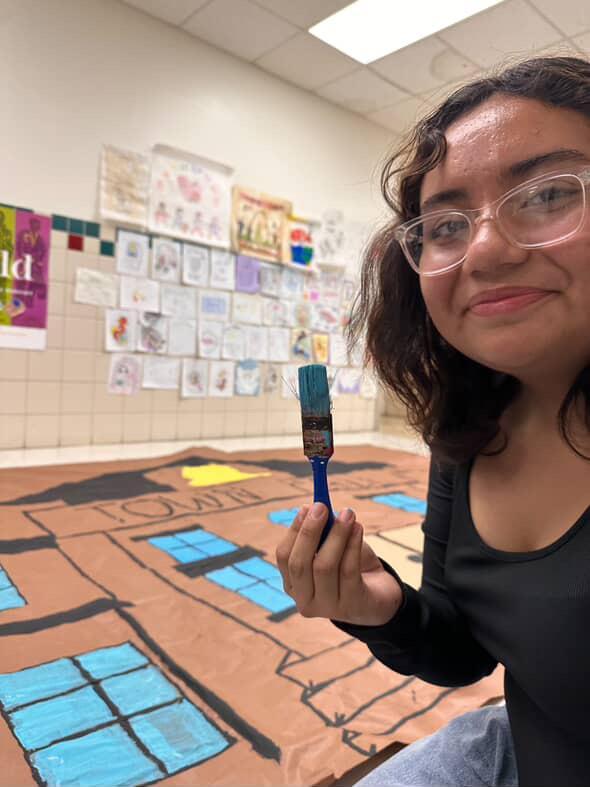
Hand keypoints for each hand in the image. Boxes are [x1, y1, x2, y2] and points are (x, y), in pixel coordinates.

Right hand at [275, 503, 402, 625]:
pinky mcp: (351, 605)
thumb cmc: (350, 566)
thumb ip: (323, 533)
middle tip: (322, 507)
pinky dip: (352, 545)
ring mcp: (327, 607)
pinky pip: (348, 570)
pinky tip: (358, 527)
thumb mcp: (333, 548)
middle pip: (300, 564)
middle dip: (310, 532)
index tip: (307, 507)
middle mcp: (305, 601)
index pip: (284, 557)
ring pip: (324, 566)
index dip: (294, 531)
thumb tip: (316, 508)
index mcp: (293, 585)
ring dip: (336, 535)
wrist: (380, 597)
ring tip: (348, 514)